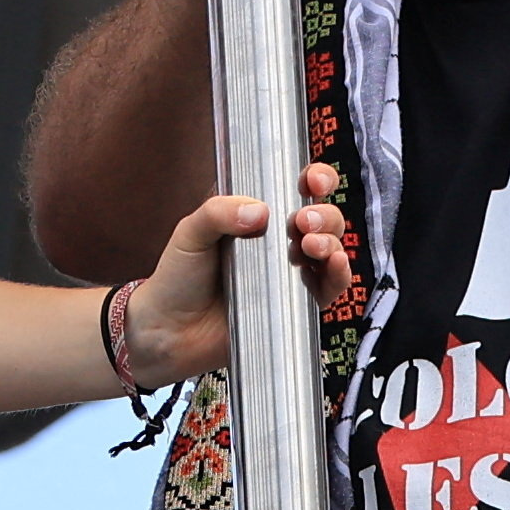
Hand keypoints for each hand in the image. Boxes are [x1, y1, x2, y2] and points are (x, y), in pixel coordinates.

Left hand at [122, 164, 350, 387]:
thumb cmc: (178, 276)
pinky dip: (339, 274)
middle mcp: (279, 239)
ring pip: (331, 247)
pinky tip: (335, 264)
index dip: (314, 179)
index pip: (295, 188)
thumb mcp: (191, 232)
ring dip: (331, 240)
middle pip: (322, 216)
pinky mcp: (296, 303)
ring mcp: (290, 271)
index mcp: (256, 213)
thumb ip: (219, 212)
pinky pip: (329, 287)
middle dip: (323, 213)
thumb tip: (259, 211)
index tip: (313, 180)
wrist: (170, 331)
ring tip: (310, 244)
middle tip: (304, 221)